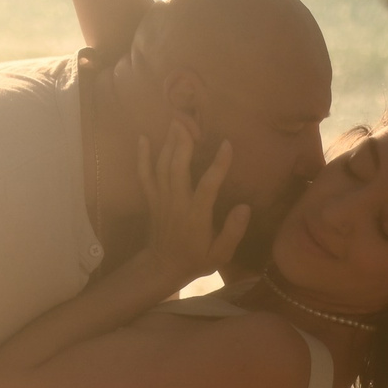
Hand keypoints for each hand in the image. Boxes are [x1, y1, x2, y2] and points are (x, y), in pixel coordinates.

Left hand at [139, 123, 249, 286]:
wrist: (162, 267)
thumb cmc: (195, 259)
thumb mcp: (220, 254)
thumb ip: (233, 231)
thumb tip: (244, 207)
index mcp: (195, 216)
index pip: (208, 186)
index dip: (218, 165)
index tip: (227, 144)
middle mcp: (176, 203)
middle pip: (177, 168)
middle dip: (182, 143)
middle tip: (188, 120)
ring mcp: (161, 200)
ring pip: (162, 167)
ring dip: (168, 144)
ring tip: (174, 122)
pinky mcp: (151, 199)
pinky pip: (144, 176)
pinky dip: (142, 157)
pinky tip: (143, 138)